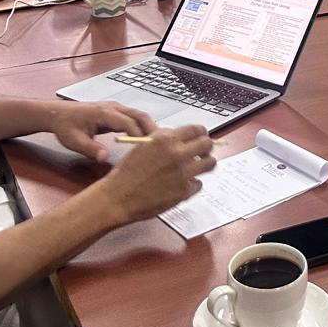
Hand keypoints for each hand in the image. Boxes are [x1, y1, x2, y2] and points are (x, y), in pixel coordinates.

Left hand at [48, 101, 157, 161]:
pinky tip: (146, 139)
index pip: (129, 122)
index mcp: (105, 113)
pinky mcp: (116, 112)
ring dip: (150, 128)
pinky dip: (143, 126)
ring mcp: (116, 108)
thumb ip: (90, 149)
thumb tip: (104, 158)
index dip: (140, 134)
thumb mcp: (74, 141)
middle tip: (162, 146)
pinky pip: (134, 117)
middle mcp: (114, 107)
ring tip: (158, 145)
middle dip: (152, 129)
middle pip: (140, 115)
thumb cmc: (66, 126)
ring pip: (139, 115)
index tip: (149, 148)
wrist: (58, 114)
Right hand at [98, 126, 215, 223]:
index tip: (200, 138)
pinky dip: (193, 185)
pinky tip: (183, 185)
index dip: (200, 134)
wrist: (117, 197)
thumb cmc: (127, 172)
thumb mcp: (145, 145)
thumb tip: (183, 140)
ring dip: (205, 165)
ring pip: (210, 163)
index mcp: (166, 138)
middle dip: (206, 148)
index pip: (197, 129)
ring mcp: (182, 172)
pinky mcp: (183, 191)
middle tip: (202, 153)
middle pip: (207, 144)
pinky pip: (198, 184)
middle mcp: (177, 153)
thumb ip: (165, 141)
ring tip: (199, 168)